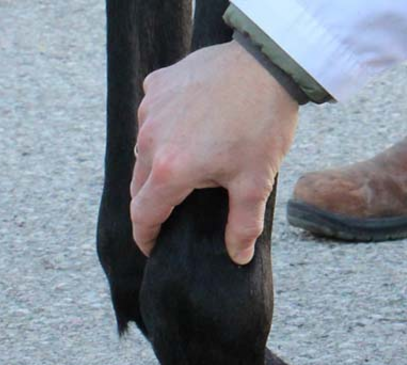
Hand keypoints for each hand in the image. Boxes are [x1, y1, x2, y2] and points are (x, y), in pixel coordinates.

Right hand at [130, 41, 298, 263]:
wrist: (267, 65)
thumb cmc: (262, 124)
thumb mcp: (256, 182)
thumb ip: (243, 225)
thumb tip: (238, 257)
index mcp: (170, 169)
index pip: (143, 214)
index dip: (146, 237)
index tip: (153, 247)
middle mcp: (150, 138)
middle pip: (140, 183)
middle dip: (154, 202)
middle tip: (175, 213)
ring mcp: (151, 108)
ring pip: (145, 148)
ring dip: (160, 162)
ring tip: (192, 167)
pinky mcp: (157, 85)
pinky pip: (153, 116)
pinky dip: (167, 128)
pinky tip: (194, 129)